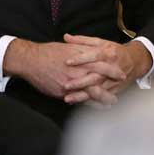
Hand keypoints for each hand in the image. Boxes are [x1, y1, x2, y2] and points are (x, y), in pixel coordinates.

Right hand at [4, 40, 126, 101]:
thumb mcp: (69, 46)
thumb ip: (82, 49)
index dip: (113, 70)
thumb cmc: (49, 52)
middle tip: (121, 93)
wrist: (32, 60)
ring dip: (103, 99)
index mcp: (81, 57)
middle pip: (100, 80)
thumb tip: (93, 51)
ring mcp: (72, 81)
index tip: (121, 74)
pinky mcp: (64, 91)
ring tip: (112, 103)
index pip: (103, 64)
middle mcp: (79, 69)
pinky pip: (79, 99)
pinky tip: (95, 107)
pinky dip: (88, 104)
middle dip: (111, 87)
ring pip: (91, 92)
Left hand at [60, 34, 153, 105]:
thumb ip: (82, 40)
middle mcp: (111, 68)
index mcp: (108, 53)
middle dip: (80, 82)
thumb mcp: (101, 42)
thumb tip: (66, 37)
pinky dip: (90, 102)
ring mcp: (113, 81)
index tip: (67, 62)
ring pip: (97, 90)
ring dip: (82, 96)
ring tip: (68, 98)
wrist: (135, 62)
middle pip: (95, 76)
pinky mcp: (114, 91)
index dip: (81, 59)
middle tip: (65, 85)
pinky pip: (101, 98)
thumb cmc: (115, 51)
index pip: (94, 56)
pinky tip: (79, 104)